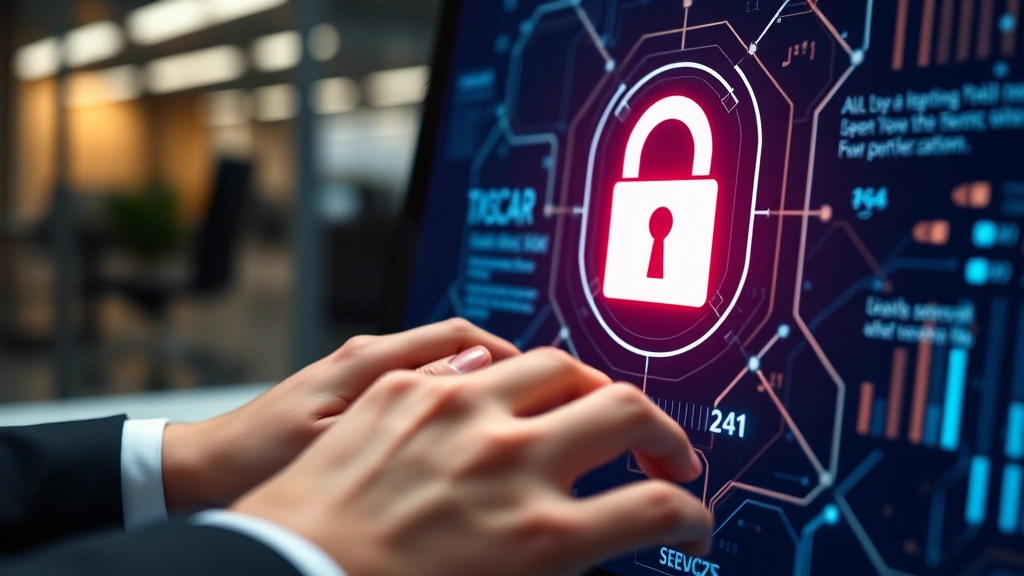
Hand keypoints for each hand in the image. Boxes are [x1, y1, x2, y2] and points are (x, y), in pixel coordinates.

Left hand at [162, 319, 519, 511]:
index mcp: (370, 359)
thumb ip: (404, 401)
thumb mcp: (335, 433)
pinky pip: (417, 386)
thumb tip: (475, 366)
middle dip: (507, 366)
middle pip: (460, 344)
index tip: (553, 378)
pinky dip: (448, 402)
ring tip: (509, 419)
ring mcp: (362, 374)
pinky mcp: (352, 393)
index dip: (516, 355)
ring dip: (479, 385)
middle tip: (544, 400)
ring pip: (440, 365)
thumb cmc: (259, 458)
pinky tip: (457, 437)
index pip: (464, 337)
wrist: (206, 468)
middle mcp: (370, 357)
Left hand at [232, 348, 711, 575]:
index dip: (689, 513)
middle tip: (663, 453)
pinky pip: (477, 357)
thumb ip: (553, 559)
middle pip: (627, 412)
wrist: (273, 572)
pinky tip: (502, 392)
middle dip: (664, 433)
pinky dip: (504, 374)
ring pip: (558, 365)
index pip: (658, 510)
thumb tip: (588, 532)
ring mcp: (453, 413)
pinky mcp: (404, 387)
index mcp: (535, 539)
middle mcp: (505, 463)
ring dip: (589, 389)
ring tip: (586, 409)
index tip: (689, 515)